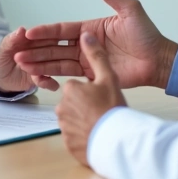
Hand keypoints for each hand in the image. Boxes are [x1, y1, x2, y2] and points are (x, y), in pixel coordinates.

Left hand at [0, 26, 64, 92]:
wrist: (0, 79)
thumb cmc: (2, 60)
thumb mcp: (2, 51)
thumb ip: (11, 41)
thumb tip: (22, 29)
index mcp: (35, 40)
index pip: (44, 35)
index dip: (41, 36)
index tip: (34, 39)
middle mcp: (43, 52)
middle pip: (51, 50)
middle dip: (43, 53)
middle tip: (29, 58)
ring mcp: (45, 66)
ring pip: (53, 66)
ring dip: (45, 68)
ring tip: (32, 71)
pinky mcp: (44, 80)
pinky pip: (51, 82)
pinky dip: (48, 82)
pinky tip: (40, 81)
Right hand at [16, 0, 177, 89]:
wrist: (158, 61)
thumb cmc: (147, 35)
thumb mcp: (129, 9)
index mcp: (90, 28)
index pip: (62, 29)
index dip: (45, 31)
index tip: (28, 31)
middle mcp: (85, 44)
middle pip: (54, 46)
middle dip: (35, 48)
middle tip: (17, 50)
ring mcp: (87, 60)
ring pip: (57, 60)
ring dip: (39, 61)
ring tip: (22, 63)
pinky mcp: (92, 74)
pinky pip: (69, 74)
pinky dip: (53, 74)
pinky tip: (38, 74)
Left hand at [56, 32, 125, 165]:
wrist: (116, 143)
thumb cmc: (112, 109)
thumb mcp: (109, 78)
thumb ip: (97, 56)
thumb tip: (86, 35)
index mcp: (70, 88)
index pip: (76, 86)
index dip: (91, 90)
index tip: (102, 97)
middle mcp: (61, 106)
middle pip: (74, 102)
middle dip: (87, 106)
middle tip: (104, 111)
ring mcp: (63, 126)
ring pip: (73, 119)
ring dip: (85, 120)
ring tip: (102, 124)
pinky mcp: (68, 143)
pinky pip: (74, 135)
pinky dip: (84, 135)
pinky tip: (97, 135)